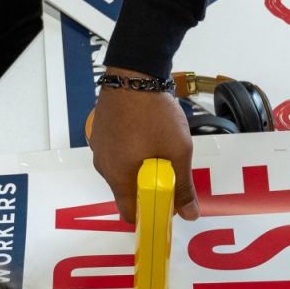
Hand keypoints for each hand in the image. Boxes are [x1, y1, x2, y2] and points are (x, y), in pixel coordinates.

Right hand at [89, 71, 196, 224]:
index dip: (149, 214)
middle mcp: (103, 166)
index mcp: (118, 176)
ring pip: (122, 170)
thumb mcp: (178, 152)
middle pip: (126, 191)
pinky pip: (117, 152)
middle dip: (148, 188)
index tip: (167, 206)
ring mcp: (99, 147)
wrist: (134, 73)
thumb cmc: (154, 114)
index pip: (129, 214)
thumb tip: (190, 215)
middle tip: (170, 173)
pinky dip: (132, 152)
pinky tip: (147, 135)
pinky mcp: (101, 132)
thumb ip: (182, 186)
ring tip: (161, 149)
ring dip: (141, 168)